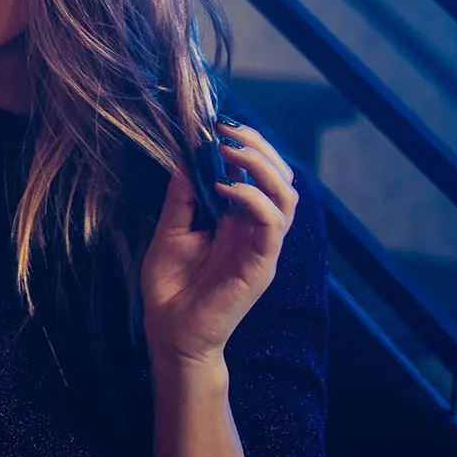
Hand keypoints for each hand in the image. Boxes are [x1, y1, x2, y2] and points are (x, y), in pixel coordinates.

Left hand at [141, 120, 298, 371]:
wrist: (170, 330)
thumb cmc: (170, 286)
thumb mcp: (171, 230)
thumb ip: (182, 196)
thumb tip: (185, 156)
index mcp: (238, 219)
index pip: (260, 174)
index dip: (247, 146)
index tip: (218, 125)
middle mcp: (256, 229)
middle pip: (281, 178)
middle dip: (259, 147)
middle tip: (227, 131)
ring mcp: (262, 247)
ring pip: (286, 197)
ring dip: (261, 166)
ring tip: (229, 152)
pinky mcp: (261, 265)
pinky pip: (272, 225)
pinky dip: (253, 199)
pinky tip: (224, 188)